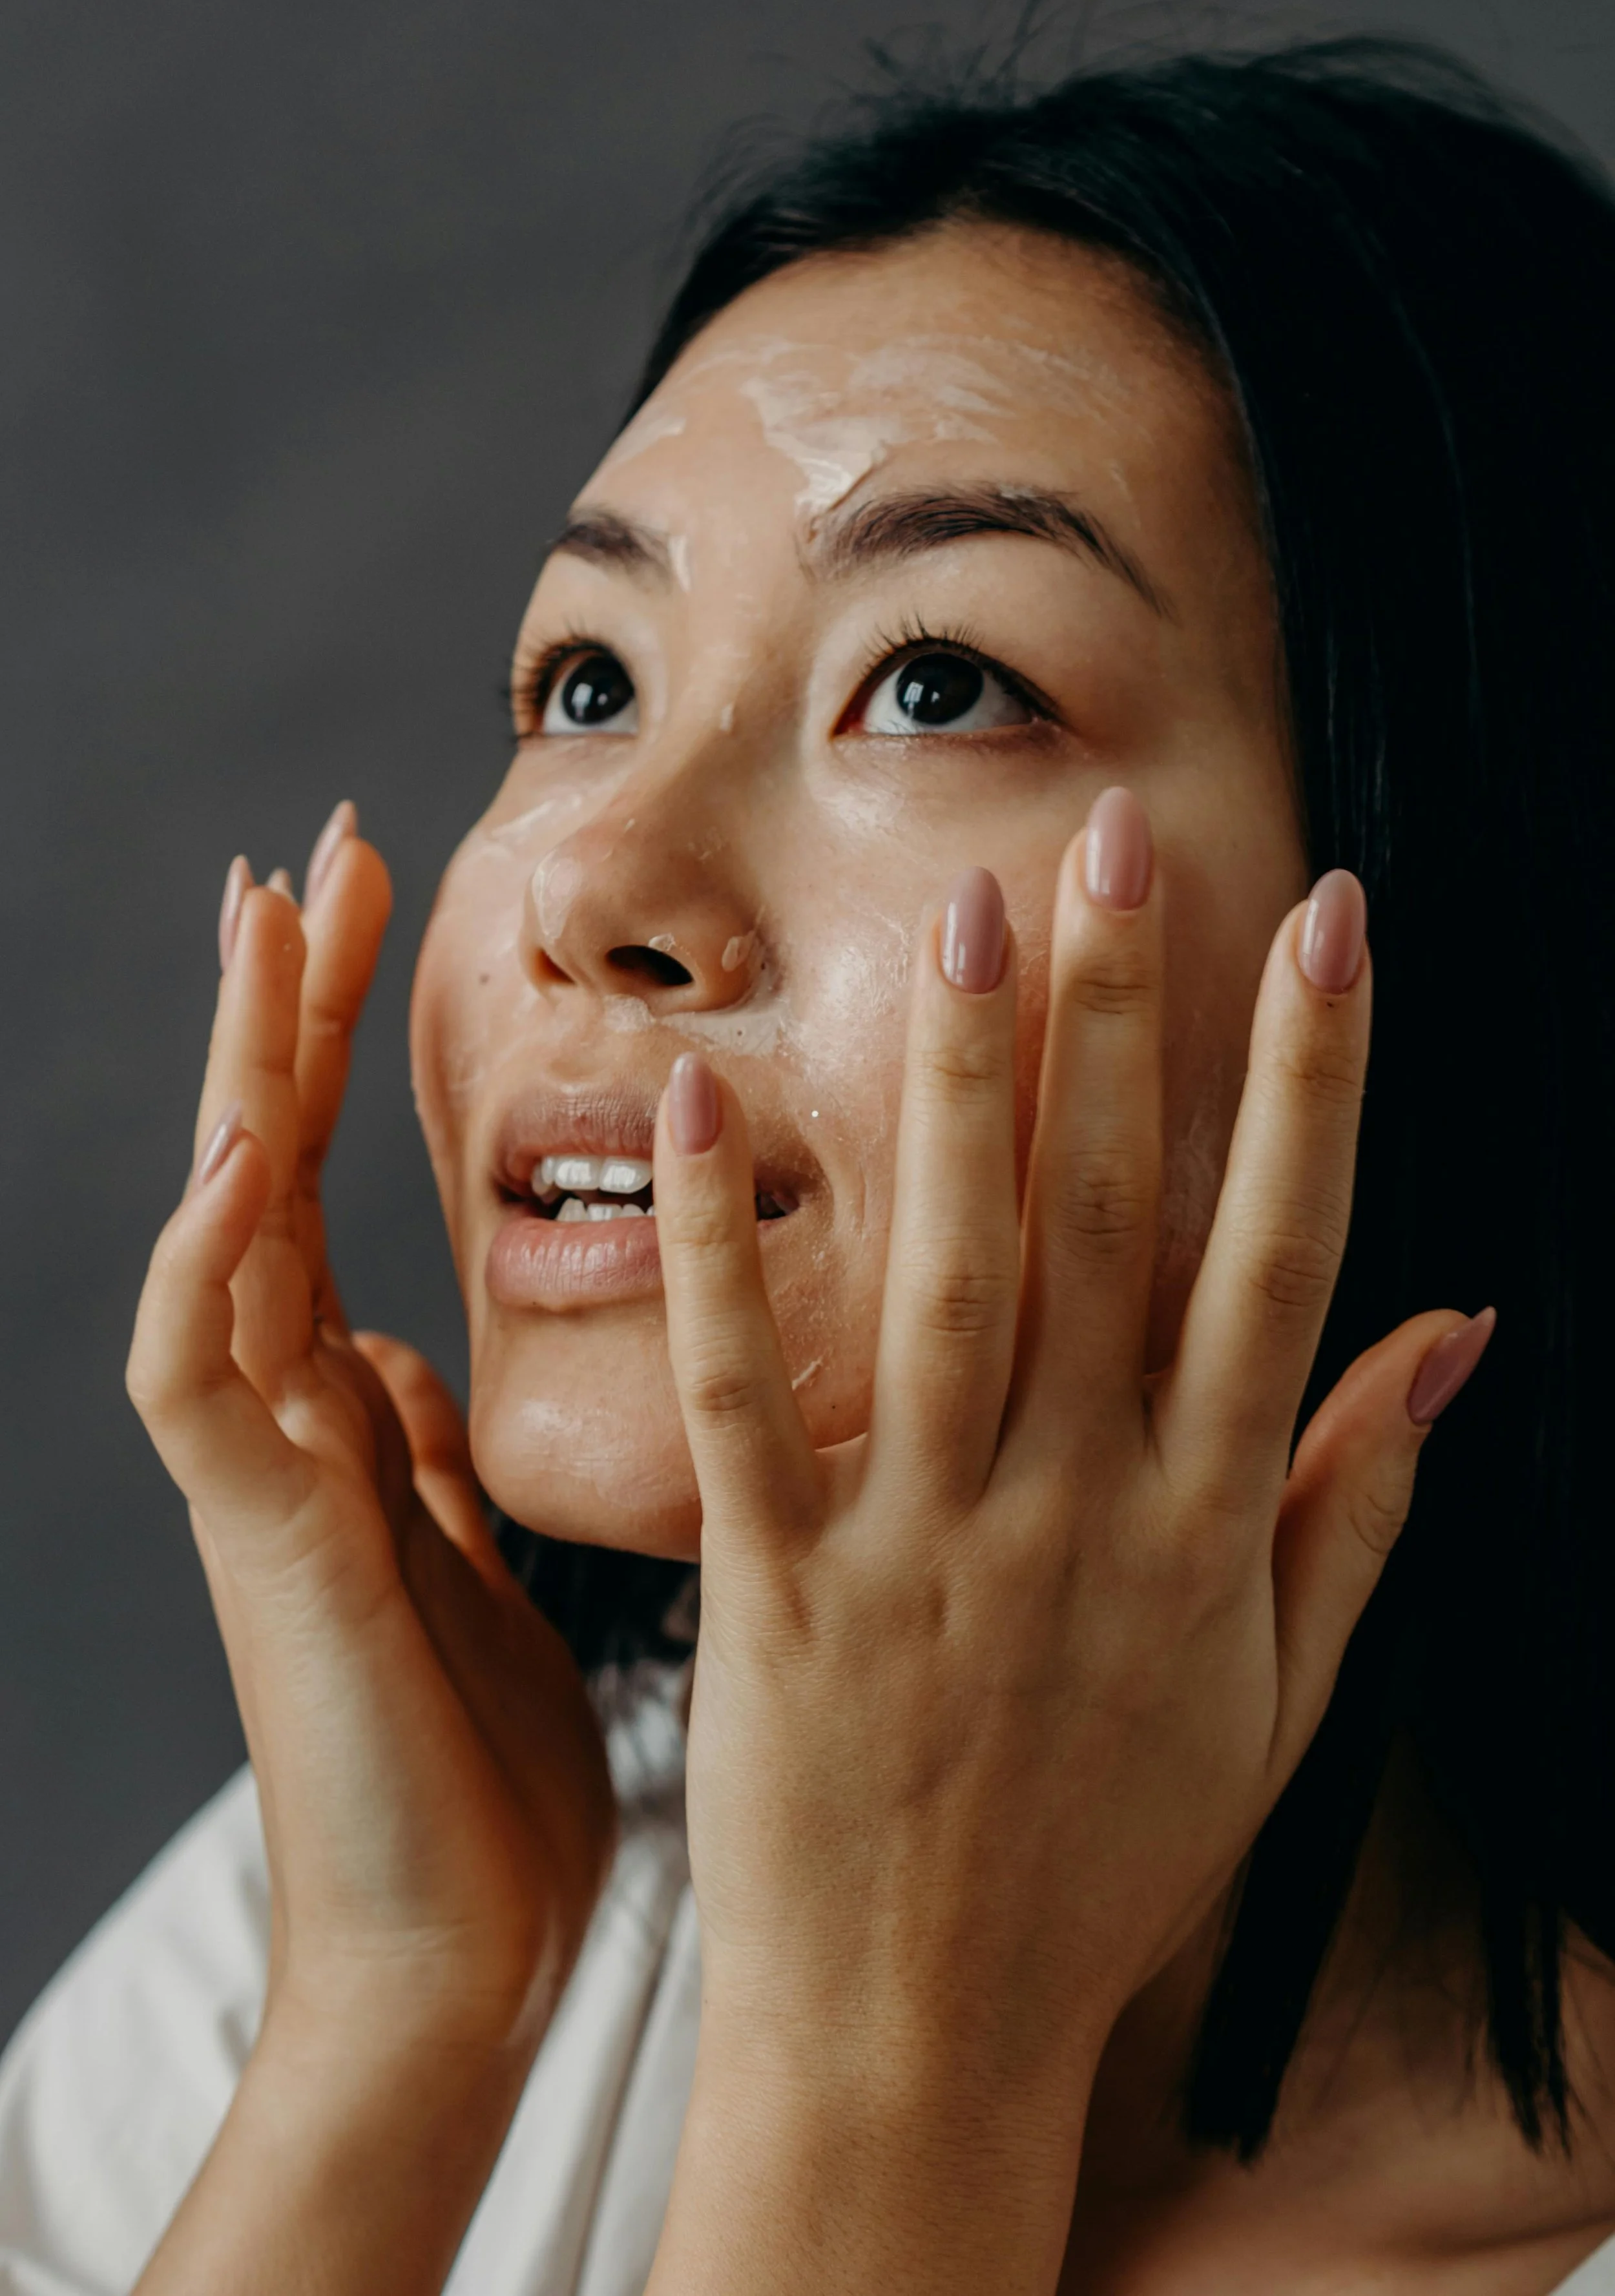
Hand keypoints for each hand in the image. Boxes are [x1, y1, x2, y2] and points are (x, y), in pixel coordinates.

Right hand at [127, 811, 614, 2062]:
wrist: (454, 1958)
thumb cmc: (476, 1770)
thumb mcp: (466, 1559)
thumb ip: (417, 1451)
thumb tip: (391, 1353)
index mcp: (346, 1412)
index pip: (323, 1179)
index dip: (331, 1042)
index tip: (369, 903)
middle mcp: (288, 1418)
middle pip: (269, 1165)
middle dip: (287, 1006)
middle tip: (314, 851)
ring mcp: (262, 1477)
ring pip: (222, 1233)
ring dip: (235, 1075)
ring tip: (260, 920)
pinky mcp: (264, 1551)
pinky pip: (200, 1386)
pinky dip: (203, 1269)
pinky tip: (233, 1158)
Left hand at [646, 788, 1490, 2293]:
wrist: (924, 2035)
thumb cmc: (1103, 1859)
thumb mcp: (1277, 1697)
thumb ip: (1363, 1501)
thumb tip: (1464, 1327)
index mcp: (1205, 1524)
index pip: (1279, 1257)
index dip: (1312, 1081)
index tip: (1330, 926)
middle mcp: (1077, 1506)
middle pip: (1115, 1221)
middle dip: (1126, 1014)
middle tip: (1116, 835)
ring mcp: (925, 1541)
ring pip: (952, 1269)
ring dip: (960, 1078)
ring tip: (961, 904)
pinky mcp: (779, 1583)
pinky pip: (744, 1391)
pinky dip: (724, 1246)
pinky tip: (703, 1099)